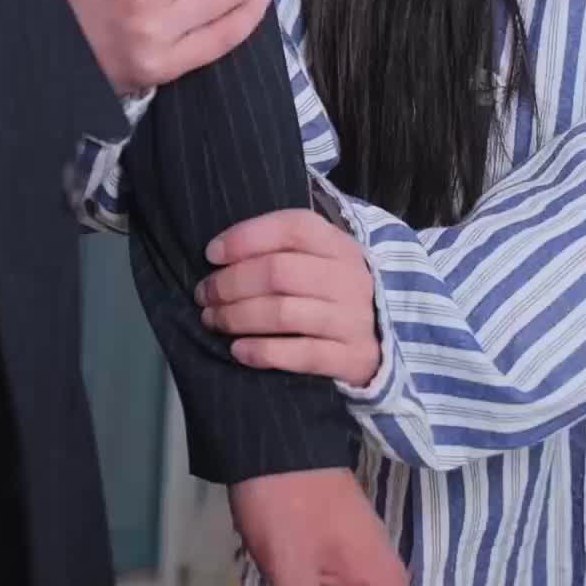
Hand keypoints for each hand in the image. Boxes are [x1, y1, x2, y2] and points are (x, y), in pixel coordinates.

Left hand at [196, 208, 380, 387]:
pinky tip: (238, 351)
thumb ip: (280, 250)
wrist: (381, 338)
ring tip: (213, 320)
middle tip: (205, 295)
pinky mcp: (351, 357)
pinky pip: (301, 355)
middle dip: (230, 284)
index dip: (245, 238)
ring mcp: (352, 319)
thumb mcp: (319, 260)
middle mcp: (349, 278)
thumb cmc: (331, 292)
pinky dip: (263, 352)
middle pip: (279, 273)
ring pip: (283, 313)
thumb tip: (218, 253)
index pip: (292, 228)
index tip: (211, 253)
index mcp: (338, 245)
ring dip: (237, 317)